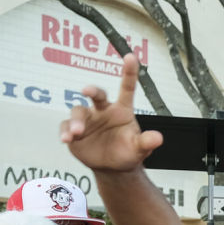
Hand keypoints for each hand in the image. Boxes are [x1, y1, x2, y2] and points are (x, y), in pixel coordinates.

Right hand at [60, 54, 164, 174]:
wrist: (112, 167)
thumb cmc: (127, 152)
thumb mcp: (139, 148)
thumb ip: (146, 142)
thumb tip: (158, 138)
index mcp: (121, 109)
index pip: (126, 88)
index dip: (129, 72)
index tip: (130, 57)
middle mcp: (102, 110)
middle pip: (96, 95)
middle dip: (92, 90)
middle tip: (87, 91)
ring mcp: (87, 119)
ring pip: (78, 111)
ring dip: (76, 121)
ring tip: (77, 132)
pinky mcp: (73, 131)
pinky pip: (66, 127)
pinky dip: (65, 132)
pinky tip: (66, 139)